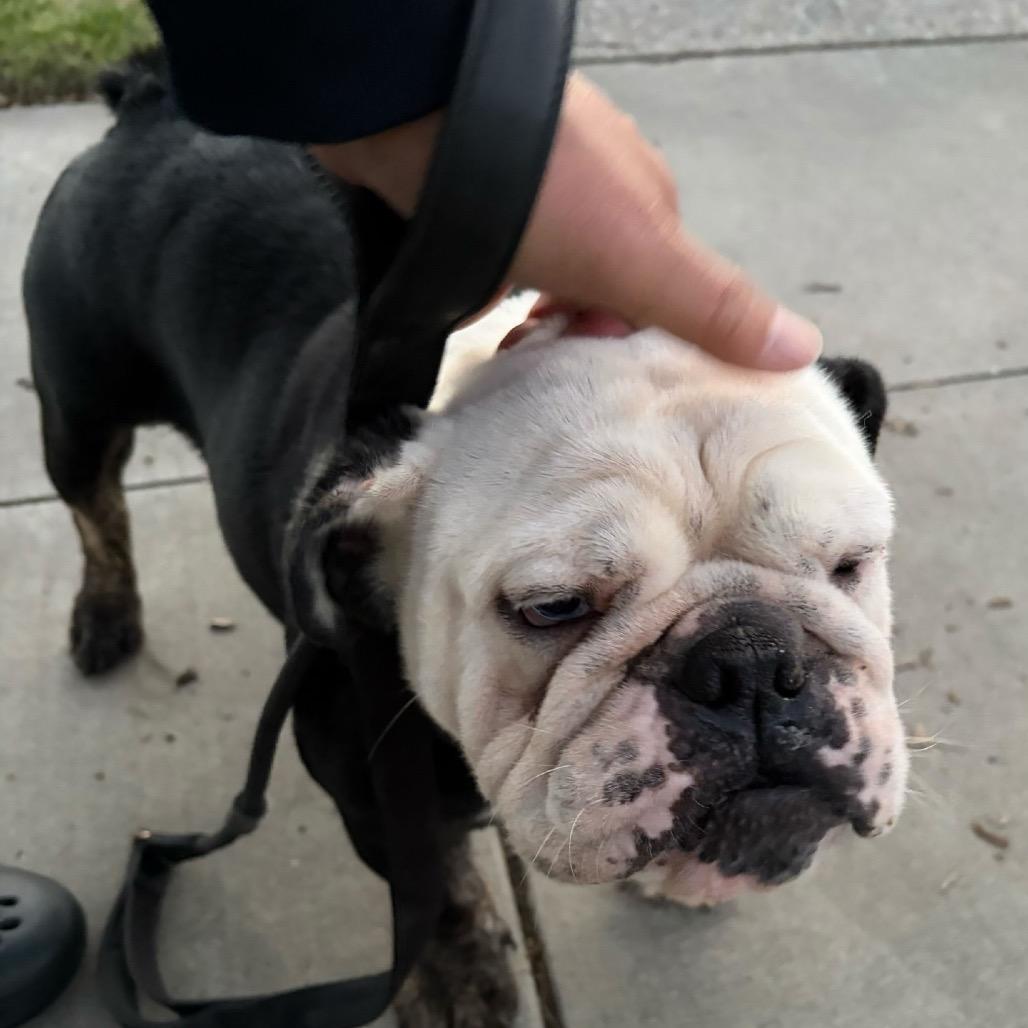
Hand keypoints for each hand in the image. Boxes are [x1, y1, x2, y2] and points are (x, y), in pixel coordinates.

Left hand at [313, 73, 820, 370]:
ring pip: (544, 281)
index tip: (597, 371)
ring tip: (506, 342)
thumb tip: (801, 347)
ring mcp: (531, 196)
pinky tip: (470, 304)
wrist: (420, 117)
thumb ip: (712, 306)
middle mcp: (595, 197)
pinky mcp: (475, 201)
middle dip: (575, 336)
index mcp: (647, 208)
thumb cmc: (537, 183)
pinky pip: (492, 265)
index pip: (660, 300)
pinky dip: (486, 293)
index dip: (632, 344)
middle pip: (600, 295)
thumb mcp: (640, 257)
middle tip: (541, 355)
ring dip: (528, 320)